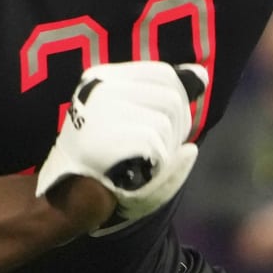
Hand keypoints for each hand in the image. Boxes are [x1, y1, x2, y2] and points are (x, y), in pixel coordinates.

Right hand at [37, 61, 207, 234]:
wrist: (71, 198)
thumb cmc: (109, 161)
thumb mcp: (135, 118)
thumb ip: (168, 94)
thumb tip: (200, 75)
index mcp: (102, 78)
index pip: (163, 73)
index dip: (179, 100)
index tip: (167, 125)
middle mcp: (101, 87)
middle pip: (172, 97)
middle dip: (177, 127)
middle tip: (157, 150)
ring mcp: (105, 110)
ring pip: (170, 121)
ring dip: (168, 148)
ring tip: (144, 161)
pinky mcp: (114, 136)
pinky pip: (162, 147)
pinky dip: (159, 166)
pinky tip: (138, 173)